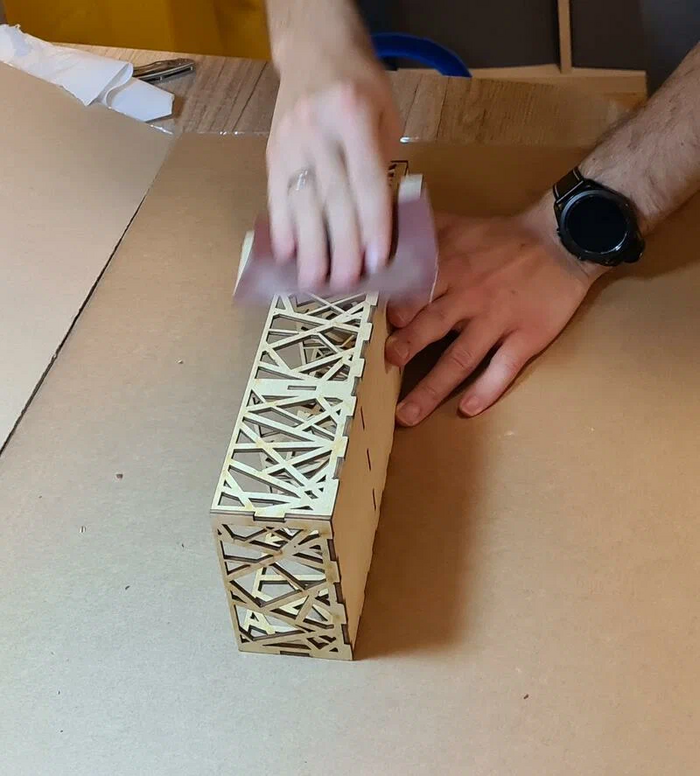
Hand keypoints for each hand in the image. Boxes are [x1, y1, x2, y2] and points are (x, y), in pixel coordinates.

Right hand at [267, 44, 400, 290]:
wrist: (313, 50)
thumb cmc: (360, 86)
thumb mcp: (386, 116)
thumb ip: (382, 164)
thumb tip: (378, 223)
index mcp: (353, 115)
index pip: (365, 181)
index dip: (371, 224)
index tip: (376, 261)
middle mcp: (317, 129)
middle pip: (331, 198)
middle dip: (340, 246)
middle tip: (347, 283)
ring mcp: (289, 141)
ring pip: (301, 203)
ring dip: (309, 248)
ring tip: (315, 282)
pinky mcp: (271, 151)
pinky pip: (275, 196)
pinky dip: (282, 228)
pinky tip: (288, 255)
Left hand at [386, 198, 606, 424]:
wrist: (562, 240)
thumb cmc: (503, 238)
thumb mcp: (458, 226)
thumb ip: (420, 233)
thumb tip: (383, 235)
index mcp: (451, 270)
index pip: (416, 292)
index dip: (395, 310)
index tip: (371, 328)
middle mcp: (471, 298)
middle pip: (433, 326)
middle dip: (407, 347)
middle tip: (386, 366)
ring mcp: (498, 321)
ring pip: (460, 358)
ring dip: (432, 389)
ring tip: (407, 415)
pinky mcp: (526, 337)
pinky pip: (504, 368)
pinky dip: (487, 390)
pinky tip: (468, 410)